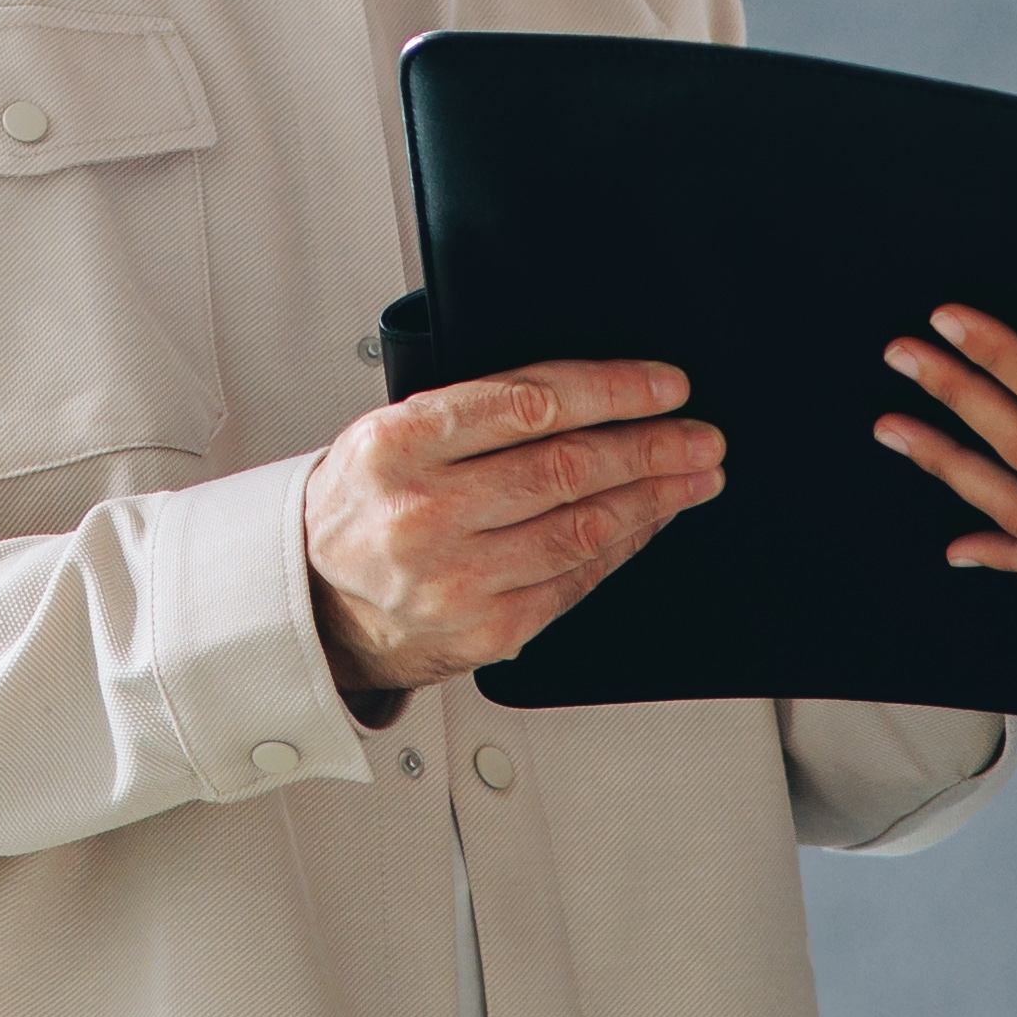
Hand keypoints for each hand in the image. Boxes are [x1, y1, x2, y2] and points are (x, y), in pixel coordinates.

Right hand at [305, 362, 721, 700]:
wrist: (315, 601)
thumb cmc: (364, 506)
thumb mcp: (391, 434)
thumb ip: (476, 412)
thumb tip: (590, 394)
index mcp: (399, 444)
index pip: (530, 404)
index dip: (612, 391)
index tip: (664, 386)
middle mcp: (426, 512)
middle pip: (568, 468)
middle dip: (652, 447)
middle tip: (701, 435)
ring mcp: (458, 578)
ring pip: (583, 527)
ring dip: (654, 498)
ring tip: (694, 475)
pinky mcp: (488, 630)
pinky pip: (576, 581)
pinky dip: (623, 547)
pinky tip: (649, 523)